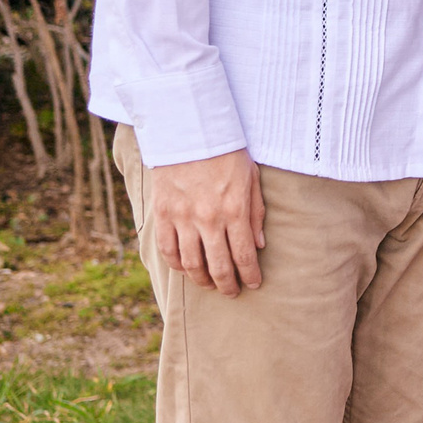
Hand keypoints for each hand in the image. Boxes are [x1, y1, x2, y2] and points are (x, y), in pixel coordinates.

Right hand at [147, 147, 265, 295]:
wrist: (189, 130)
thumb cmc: (225, 153)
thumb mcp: (250, 178)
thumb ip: (255, 213)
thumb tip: (259, 245)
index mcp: (234, 210)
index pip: (244, 255)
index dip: (250, 275)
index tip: (254, 284)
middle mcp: (208, 219)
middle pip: (218, 266)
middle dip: (228, 284)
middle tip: (232, 292)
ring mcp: (182, 218)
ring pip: (191, 264)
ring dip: (202, 280)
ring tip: (210, 284)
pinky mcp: (162, 213)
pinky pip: (167, 250)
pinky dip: (177, 265)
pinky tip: (186, 269)